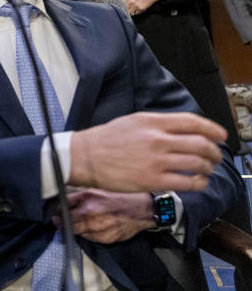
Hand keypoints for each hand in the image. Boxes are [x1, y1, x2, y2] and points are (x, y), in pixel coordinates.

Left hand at [55, 188, 153, 243]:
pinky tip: (93, 225)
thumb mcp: (94, 190)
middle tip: (60, 218)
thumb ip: (76, 197)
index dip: (56, 212)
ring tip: (80, 220)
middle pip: (67, 224)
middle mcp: (91, 219)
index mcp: (87, 205)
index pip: (62, 211)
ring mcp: (98, 231)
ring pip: (78, 232)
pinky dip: (88, 232)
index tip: (55, 212)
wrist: (141, 210)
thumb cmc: (120, 197)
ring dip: (75, 227)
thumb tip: (60, 200)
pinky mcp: (105, 239)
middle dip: (62, 221)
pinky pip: (90, 237)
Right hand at [70, 111, 224, 191]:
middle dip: (214, 152)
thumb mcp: (133, 121)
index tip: (221, 135)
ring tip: (207, 170)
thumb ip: (158, 124)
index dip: (213, 129)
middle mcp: (157, 139)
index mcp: (152, 122)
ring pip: (196, 163)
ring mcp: (155, 161)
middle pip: (200, 144)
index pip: (193, 122)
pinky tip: (198, 182)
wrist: (84, 158)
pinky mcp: (152, 180)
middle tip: (215, 156)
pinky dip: (199, 183)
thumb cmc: (106, 140)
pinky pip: (187, 182)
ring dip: (208, 168)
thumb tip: (184, 130)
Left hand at [120, 0, 163, 15]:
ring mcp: (136, 6)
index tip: (119, 6)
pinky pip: (136, 13)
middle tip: (125, 9)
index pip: (121, 3)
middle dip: (125, 9)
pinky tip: (136, 9)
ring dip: (130, 11)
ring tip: (131, 10)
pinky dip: (136, 12)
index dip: (120, 5)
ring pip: (130, 11)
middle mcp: (132, 2)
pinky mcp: (141, 9)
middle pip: (125, 8)